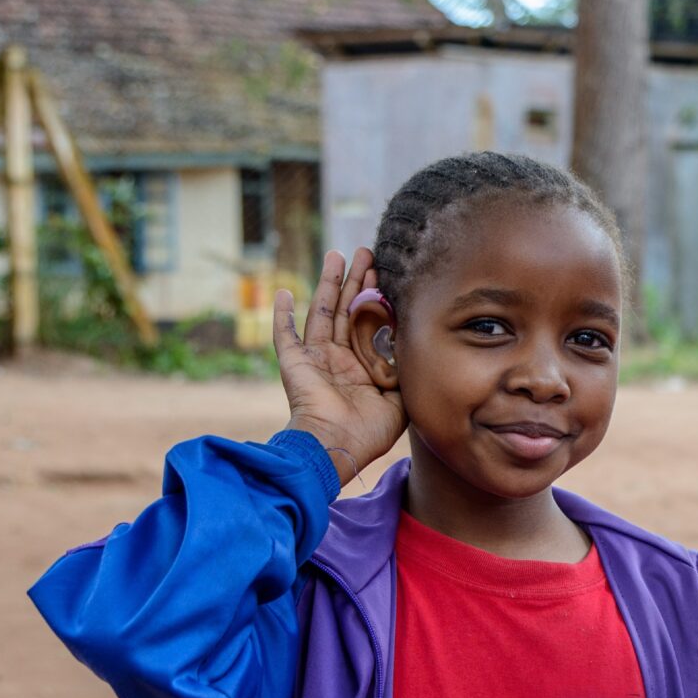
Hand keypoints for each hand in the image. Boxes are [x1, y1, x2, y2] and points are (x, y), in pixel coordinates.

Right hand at [278, 248, 404, 487]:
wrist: (337, 446)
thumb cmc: (369, 431)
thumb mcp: (401, 402)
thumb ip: (405, 376)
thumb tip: (416, 351)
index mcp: (362, 368)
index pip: (369, 324)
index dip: (377, 299)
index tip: (386, 273)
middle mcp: (338, 359)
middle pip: (347, 310)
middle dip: (357, 280)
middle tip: (366, 252)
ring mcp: (315, 359)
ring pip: (323, 311)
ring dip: (329, 283)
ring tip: (337, 255)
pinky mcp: (294, 362)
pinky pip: (284, 335)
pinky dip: (281, 314)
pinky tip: (283, 291)